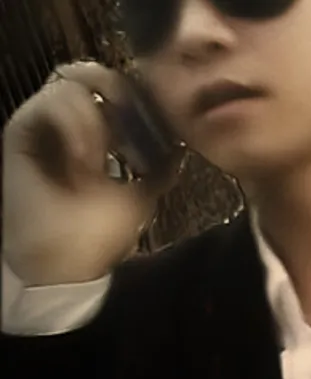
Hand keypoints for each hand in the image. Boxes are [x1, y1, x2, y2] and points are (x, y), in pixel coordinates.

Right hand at [2, 61, 182, 285]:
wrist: (62, 265)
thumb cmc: (97, 236)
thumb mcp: (141, 198)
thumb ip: (160, 170)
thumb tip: (179, 146)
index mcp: (99, 135)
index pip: (118, 89)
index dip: (143, 99)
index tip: (163, 132)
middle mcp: (70, 122)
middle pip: (94, 72)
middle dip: (122, 94)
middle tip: (135, 130)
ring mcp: (45, 123)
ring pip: (74, 82)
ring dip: (97, 122)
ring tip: (102, 163)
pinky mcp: (22, 129)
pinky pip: (51, 100)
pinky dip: (76, 125)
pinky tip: (86, 161)